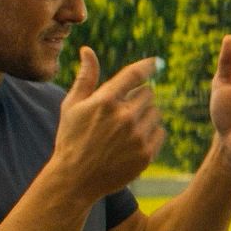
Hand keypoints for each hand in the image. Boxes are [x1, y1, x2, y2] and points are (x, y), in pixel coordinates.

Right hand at [49, 46, 164, 197]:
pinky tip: (133, 140)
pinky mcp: (146, 154)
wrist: (75, 179)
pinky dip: (151, 133)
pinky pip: (160, 132)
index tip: (157, 63)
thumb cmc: (71, 139)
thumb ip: (86, 77)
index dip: (148, 66)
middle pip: (148, 94)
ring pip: (155, 113)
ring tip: (126, 129)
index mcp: (106, 100)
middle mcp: (124, 116)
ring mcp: (137, 136)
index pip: (135, 74)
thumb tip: (87, 50)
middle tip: (124, 111)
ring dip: (145, 116)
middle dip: (138, 98)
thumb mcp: (72, 106)